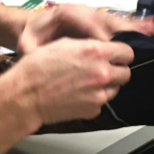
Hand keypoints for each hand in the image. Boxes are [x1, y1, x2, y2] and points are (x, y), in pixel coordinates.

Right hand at [0, 38, 134, 124]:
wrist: (25, 95)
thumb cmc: (38, 68)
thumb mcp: (64, 44)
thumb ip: (90, 46)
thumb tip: (103, 49)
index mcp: (96, 52)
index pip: (127, 52)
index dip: (120, 53)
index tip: (115, 55)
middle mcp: (102, 73)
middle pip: (126, 72)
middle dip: (116, 69)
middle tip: (102, 69)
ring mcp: (99, 94)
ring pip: (116, 88)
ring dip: (107, 84)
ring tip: (87, 82)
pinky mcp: (94, 110)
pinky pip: (102, 101)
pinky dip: (95, 98)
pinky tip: (79, 94)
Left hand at [17, 4, 153, 54]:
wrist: (32, 27)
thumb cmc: (32, 37)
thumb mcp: (27, 44)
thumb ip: (32, 49)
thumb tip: (37, 54)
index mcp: (65, 13)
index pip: (86, 23)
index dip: (97, 37)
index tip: (107, 50)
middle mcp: (83, 11)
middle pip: (106, 19)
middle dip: (123, 29)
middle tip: (140, 37)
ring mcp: (92, 15)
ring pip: (115, 20)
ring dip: (133, 26)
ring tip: (151, 29)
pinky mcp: (99, 22)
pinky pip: (118, 23)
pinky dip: (133, 26)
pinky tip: (149, 27)